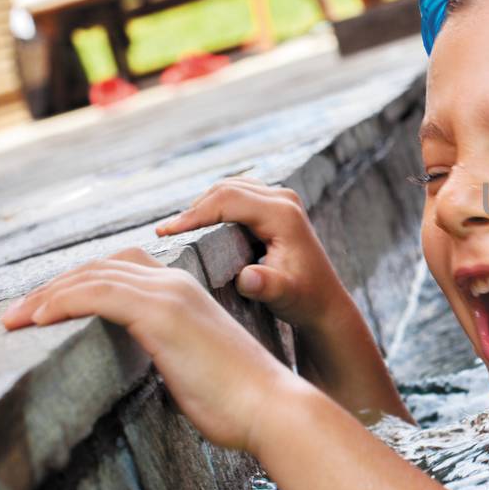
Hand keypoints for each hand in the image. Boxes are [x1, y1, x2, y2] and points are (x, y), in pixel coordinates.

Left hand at [1, 248, 292, 451]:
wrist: (271, 406)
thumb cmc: (237, 400)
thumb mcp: (191, 367)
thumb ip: (164, 354)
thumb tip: (137, 369)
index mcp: (185, 293)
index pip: (119, 271)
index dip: (78, 285)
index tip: (43, 311)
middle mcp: (176, 284)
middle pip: (99, 268)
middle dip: (53, 288)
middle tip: (15, 316)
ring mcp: (169, 295)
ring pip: (92, 278)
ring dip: (45, 297)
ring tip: (14, 321)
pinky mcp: (161, 314)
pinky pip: (97, 296)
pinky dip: (61, 302)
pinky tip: (37, 319)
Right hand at [157, 177, 346, 331]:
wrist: (324, 301)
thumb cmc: (304, 299)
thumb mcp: (286, 295)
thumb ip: (267, 286)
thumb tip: (247, 278)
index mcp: (283, 214)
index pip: (228, 199)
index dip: (194, 213)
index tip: (166, 232)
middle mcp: (283, 199)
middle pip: (226, 188)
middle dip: (193, 209)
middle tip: (164, 233)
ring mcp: (280, 199)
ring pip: (229, 188)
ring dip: (202, 206)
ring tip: (175, 231)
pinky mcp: (273, 205)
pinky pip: (236, 195)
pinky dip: (214, 207)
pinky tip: (197, 227)